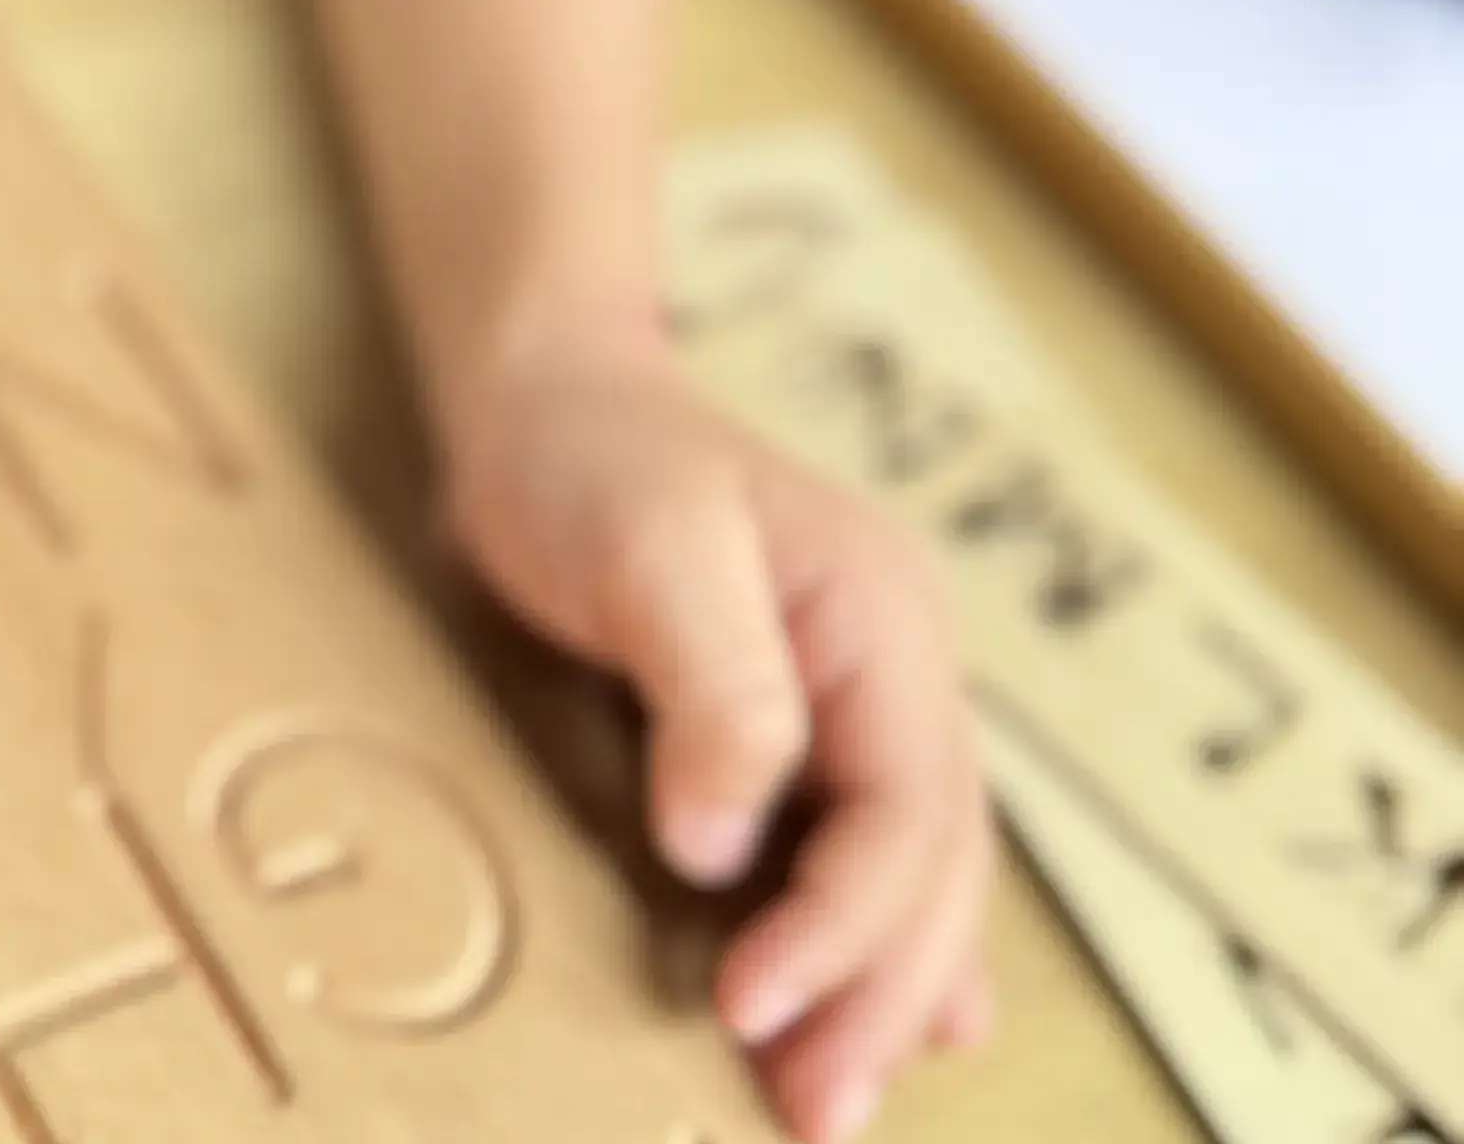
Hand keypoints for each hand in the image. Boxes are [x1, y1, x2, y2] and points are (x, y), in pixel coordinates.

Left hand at [439, 319, 991, 1143]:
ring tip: (825, 1108)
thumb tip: (724, 847)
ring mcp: (851, 703)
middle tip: (813, 1120)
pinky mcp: (789, 733)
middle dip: (878, 1000)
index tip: (752, 1007)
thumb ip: (713, 689)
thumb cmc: (585, 453)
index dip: (845, 928)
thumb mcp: (653, 544)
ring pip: (908, 879)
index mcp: (882, 620)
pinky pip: (856, 856)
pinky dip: (861, 948)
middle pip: (929, 869)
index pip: (907, 814)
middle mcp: (891, 671)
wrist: (538, 396)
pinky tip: (868, 1026)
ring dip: (878, 997)